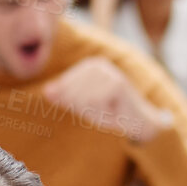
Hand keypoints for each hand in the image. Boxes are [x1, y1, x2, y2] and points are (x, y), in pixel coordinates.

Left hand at [43, 56, 170, 142]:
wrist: (139, 121)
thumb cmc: (110, 112)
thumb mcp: (83, 105)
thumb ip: (65, 97)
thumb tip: (46, 92)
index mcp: (88, 66)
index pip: (63, 87)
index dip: (74, 104)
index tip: (93, 106)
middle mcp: (97, 64)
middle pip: (71, 93)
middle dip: (84, 109)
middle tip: (102, 110)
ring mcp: (108, 72)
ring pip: (82, 100)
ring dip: (94, 113)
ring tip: (108, 110)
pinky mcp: (117, 84)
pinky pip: (94, 103)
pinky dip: (102, 113)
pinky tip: (115, 111)